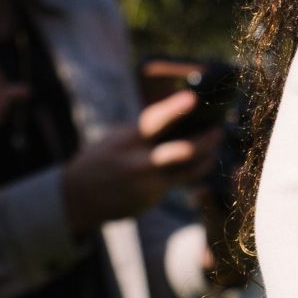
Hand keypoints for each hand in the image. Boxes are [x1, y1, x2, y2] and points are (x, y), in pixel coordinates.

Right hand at [59, 91, 217, 232]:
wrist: (78, 198)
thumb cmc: (103, 159)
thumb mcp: (117, 139)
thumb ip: (146, 131)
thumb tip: (183, 117)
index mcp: (127, 140)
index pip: (153, 121)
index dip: (174, 109)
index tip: (192, 98)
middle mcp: (139, 162)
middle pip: (185, 150)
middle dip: (207, 140)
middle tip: (219, 129)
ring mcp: (147, 184)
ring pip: (190, 169)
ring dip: (206, 158)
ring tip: (212, 150)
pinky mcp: (151, 199)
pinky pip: (178, 182)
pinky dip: (187, 172)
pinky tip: (194, 165)